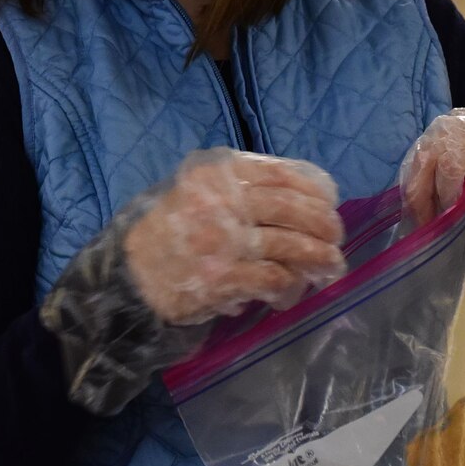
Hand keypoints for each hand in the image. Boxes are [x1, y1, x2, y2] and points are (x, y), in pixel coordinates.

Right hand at [124, 150, 346, 325]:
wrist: (129, 276)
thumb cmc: (168, 232)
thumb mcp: (195, 192)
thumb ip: (237, 187)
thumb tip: (301, 195)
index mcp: (215, 174)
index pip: (278, 173)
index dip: (312, 187)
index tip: (329, 199)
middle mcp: (221, 202)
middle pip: (290, 208)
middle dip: (322, 223)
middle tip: (336, 235)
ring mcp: (223, 241)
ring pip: (289, 244)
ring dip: (318, 256)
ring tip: (332, 265)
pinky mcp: (223, 277)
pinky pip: (274, 278)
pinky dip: (290, 285)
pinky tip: (292, 292)